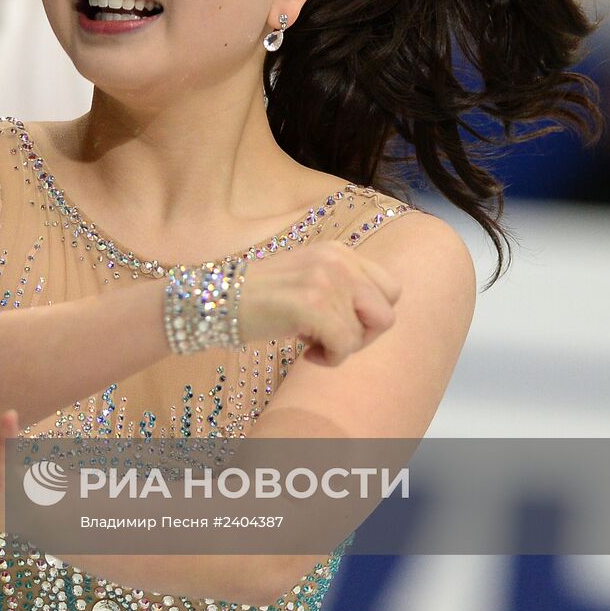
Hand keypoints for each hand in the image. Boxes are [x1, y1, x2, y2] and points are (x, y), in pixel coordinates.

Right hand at [238, 240, 401, 366]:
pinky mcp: (314, 306)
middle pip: (386, 313)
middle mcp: (339, 260)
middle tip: (332, 339)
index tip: (342, 323)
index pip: (390, 289)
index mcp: (340, 251)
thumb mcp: (309, 276)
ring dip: (339, 348)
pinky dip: (329, 359)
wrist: (219, 299)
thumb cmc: (261, 296)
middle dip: (363, 335)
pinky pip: (344, 346)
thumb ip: (343, 286)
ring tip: (310, 342)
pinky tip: (306, 353)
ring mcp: (327, 281)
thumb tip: (374, 318)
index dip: (371, 315)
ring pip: (362, 335)